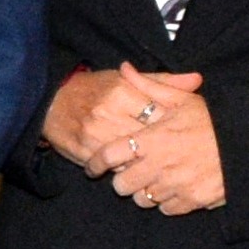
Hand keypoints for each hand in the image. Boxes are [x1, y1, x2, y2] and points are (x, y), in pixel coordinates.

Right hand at [47, 63, 197, 168]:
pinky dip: (124, 170)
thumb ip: (162, 82)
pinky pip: (111, 167)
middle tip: (175, 155)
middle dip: (162, 149)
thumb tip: (197, 80)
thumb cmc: (94, 89)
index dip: (172, 126)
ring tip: (156, 164)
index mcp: (121, 92)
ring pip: (130, 157)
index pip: (158, 113)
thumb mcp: (126, 79)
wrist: (50, 101)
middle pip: (146, 139)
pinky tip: (132, 168)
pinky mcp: (83, 151)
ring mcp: (94, 134)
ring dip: (144, 163)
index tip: (182, 133)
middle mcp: (107, 113)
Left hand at [97, 87, 225, 215]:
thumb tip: (124, 68)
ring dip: (145, 191)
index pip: (108, 156)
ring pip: (143, 200)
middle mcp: (159, 166)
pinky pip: (167, 209)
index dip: (96, 163)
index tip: (93, 166)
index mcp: (152, 140)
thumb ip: (148, 86)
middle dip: (123, 180)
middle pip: (121, 186)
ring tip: (155, 179)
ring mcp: (175, 186)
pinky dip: (167, 201)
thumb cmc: (213, 119)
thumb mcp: (181, 98)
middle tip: (131, 172)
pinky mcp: (192, 201)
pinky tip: (175, 188)